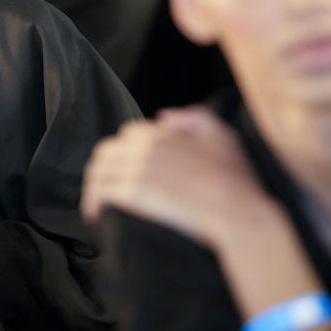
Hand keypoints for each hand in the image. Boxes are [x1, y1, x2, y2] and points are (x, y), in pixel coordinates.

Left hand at [81, 105, 272, 245]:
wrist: (238, 211)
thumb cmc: (236, 177)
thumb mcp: (223, 134)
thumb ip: (194, 117)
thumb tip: (164, 116)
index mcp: (163, 132)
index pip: (128, 135)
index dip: (124, 153)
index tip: (125, 169)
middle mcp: (146, 146)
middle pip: (106, 152)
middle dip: (103, 169)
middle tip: (104, 187)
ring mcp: (138, 168)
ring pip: (98, 172)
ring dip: (93, 187)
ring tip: (95, 205)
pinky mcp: (134, 193)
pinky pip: (100, 193)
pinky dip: (92, 202)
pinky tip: (95, 215)